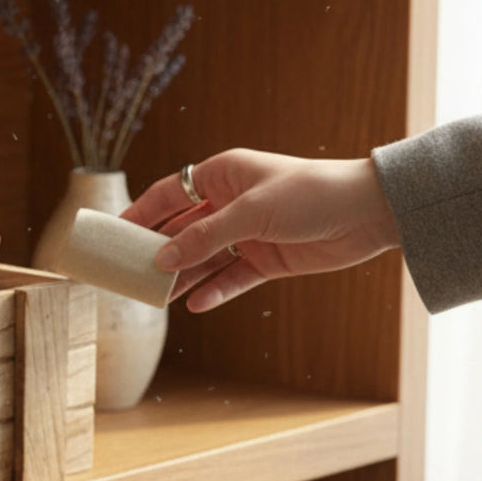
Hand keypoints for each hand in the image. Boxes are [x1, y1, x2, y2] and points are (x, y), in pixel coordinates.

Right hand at [121, 149, 399, 311]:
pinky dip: (214, 291)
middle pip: (182, 230)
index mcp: (222, 175)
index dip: (139, 214)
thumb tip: (162, 259)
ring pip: (204, 258)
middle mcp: (231, 203)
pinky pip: (232, 278)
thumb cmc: (311, 193)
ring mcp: (248, 233)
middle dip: (156, 251)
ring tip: (154, 296)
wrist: (370, 213)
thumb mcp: (251, 211)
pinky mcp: (267, 260)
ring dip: (182, 276)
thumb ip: (204, 235)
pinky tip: (194, 305)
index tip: (112, 234)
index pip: (168, 194)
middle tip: (127, 273)